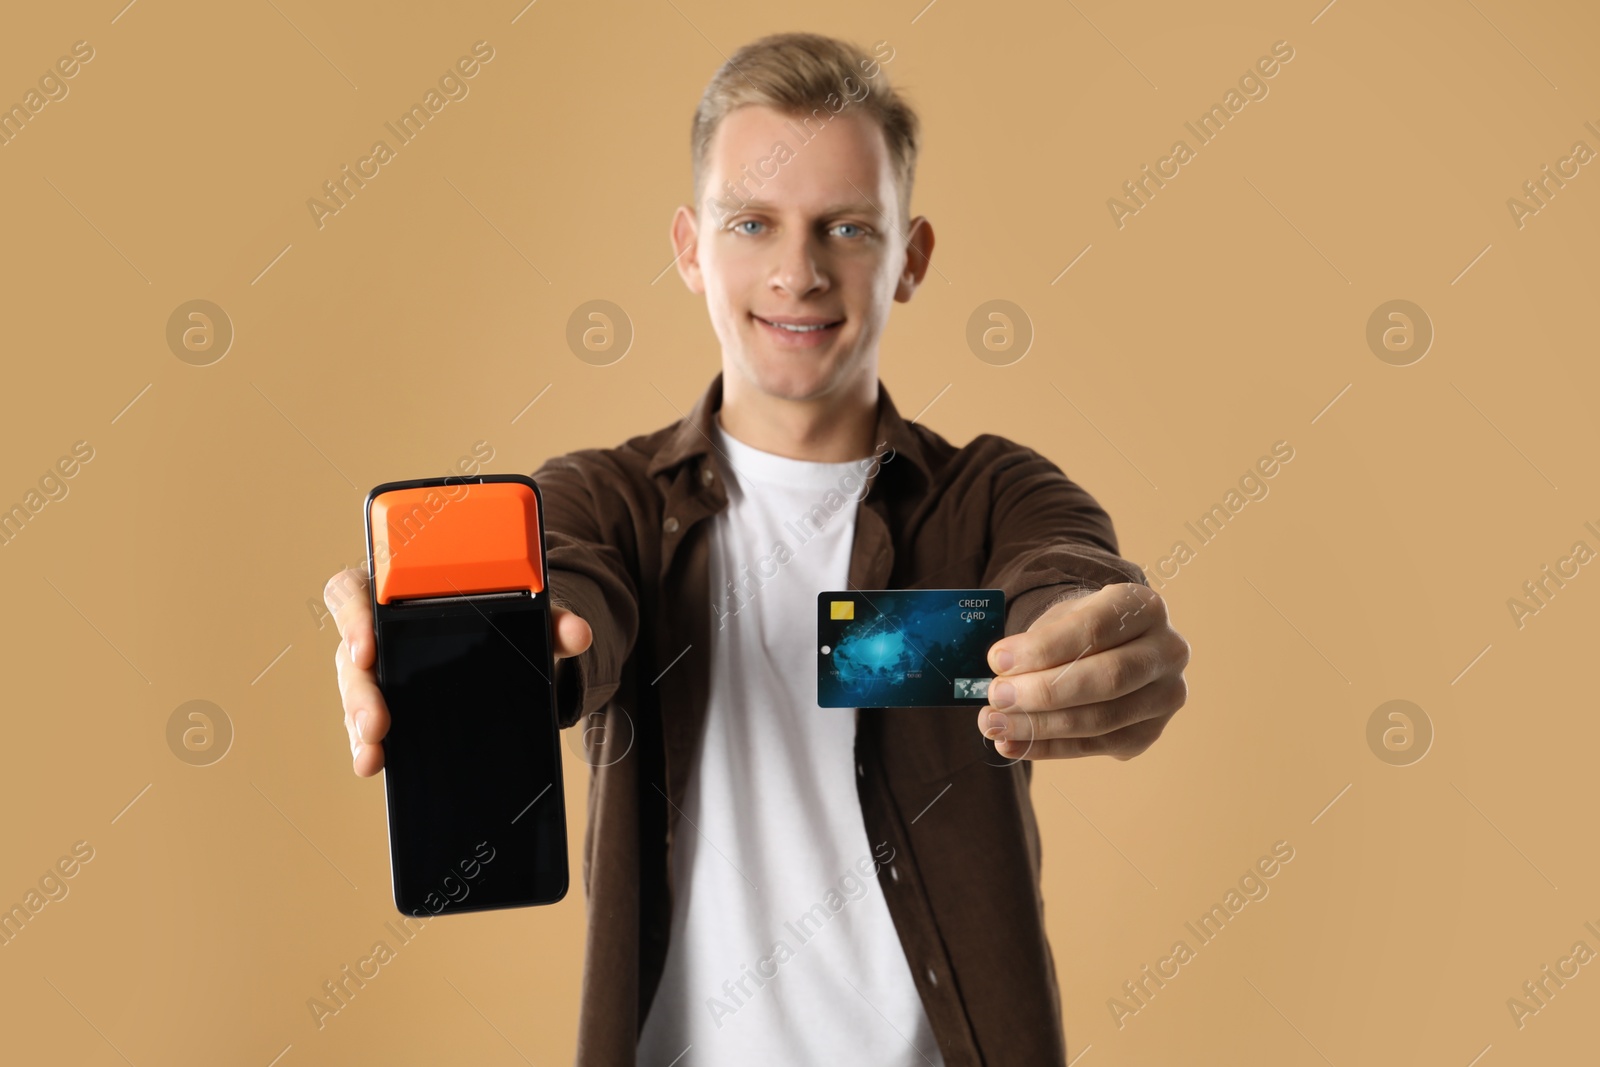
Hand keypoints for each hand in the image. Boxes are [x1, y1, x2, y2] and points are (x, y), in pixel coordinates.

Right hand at [324, 567, 594, 776]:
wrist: (501, 639)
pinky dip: (367, 743)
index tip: (366, 647)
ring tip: (374, 753)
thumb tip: (579, 633)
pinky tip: (374, 763)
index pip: (354, 589)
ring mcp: (377, 667)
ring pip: (355, 692)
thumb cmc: (495, 614)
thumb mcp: (523, 613)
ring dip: (359, 724)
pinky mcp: (384, 700)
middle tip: (377, 723)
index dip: (350, 615)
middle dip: (360, 692)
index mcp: (396, 589)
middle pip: (351, 654)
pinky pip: (365, 721)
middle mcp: (376, 627)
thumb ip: (550, 619)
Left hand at [976, 583, 1188, 760]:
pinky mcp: (1150, 733)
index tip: (997, 660)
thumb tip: (998, 682)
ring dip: (1040, 726)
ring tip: (994, 724)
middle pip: (1107, 678)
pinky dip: (1047, 748)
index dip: (1042, 649)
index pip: (1094, 630)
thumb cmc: (1079, 629)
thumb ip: (1035, 645)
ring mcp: (1166, 696)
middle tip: (996, 696)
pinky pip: (1095, 746)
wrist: (1112, 646)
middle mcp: (1168, 651)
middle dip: (1043, 692)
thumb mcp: (1061, 618)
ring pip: (1101, 720)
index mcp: (1144, 607)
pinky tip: (1011, 744)